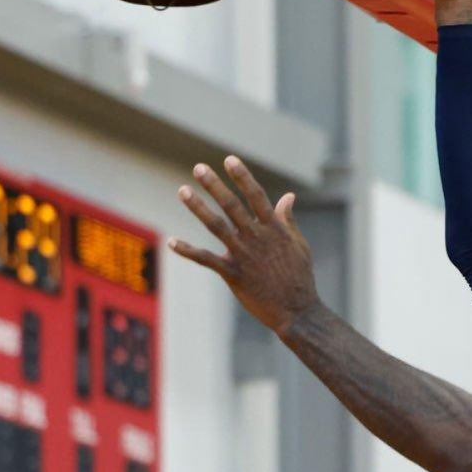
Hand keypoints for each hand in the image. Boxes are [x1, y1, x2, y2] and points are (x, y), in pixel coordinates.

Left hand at [169, 156, 319, 332]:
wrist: (297, 311)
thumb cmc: (300, 277)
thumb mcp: (299, 244)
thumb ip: (288, 220)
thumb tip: (288, 197)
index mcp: (274, 228)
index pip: (256, 195)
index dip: (242, 177)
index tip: (229, 160)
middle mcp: (257, 238)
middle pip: (232, 205)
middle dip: (214, 185)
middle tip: (199, 168)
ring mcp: (244, 255)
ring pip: (216, 226)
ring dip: (198, 207)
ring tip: (182, 190)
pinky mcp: (233, 274)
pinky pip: (206, 259)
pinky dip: (188, 250)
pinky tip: (171, 242)